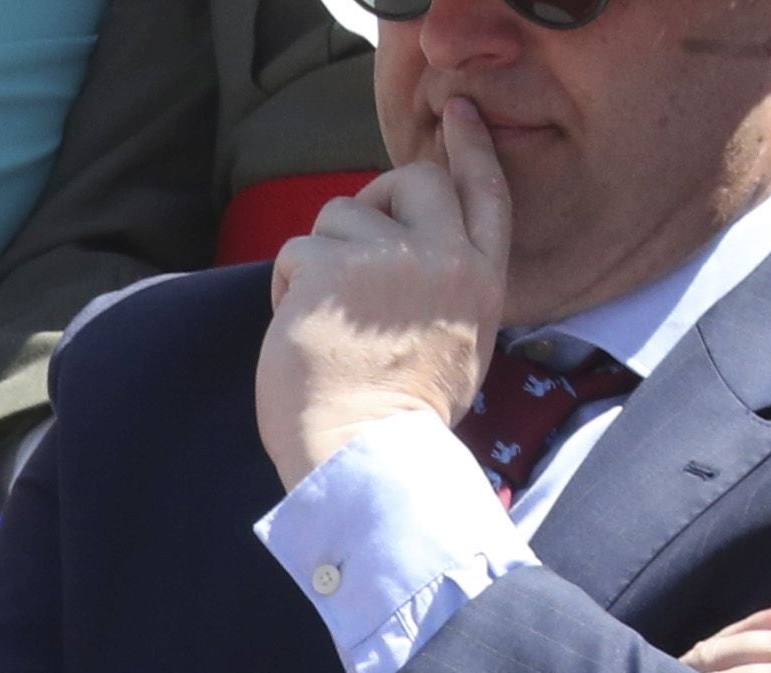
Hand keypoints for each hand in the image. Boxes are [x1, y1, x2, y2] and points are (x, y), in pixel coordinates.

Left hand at [256, 97, 510, 487]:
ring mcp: (386, 261)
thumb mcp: (458, 343)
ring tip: (324, 315)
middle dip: (378, 196)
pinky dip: (286, 287)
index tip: (459, 114)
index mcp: (479, 279)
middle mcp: (442, 259)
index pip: (485, 192)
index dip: (471, 148)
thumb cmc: (401, 418)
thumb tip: (411, 246)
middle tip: (351, 245)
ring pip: (342, 212)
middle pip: (414, 179)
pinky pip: (296, 250)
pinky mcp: (329, 272)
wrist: (365, 459)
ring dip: (322, 256)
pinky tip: (296, 329)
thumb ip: (446, 285)